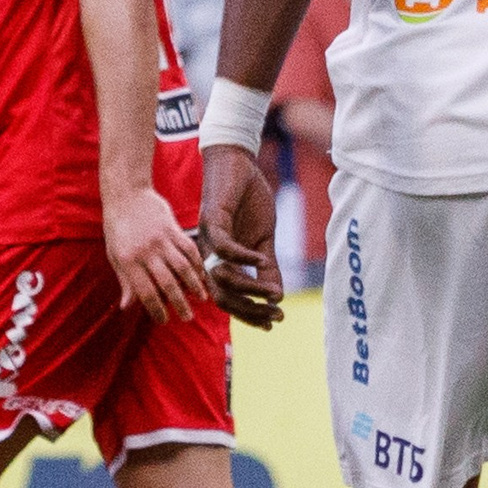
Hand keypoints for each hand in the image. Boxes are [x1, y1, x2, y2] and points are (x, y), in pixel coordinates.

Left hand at [103, 184, 210, 321]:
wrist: (127, 195)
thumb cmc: (118, 228)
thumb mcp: (115, 256)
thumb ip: (125, 281)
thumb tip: (127, 307)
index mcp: (128, 261)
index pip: (145, 292)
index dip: (156, 310)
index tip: (164, 320)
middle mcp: (145, 252)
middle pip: (167, 283)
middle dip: (179, 304)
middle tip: (187, 318)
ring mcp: (161, 240)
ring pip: (182, 268)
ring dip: (193, 286)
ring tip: (201, 299)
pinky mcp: (173, 229)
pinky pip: (189, 250)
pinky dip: (198, 264)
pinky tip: (202, 275)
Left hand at [199, 141, 284, 329]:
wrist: (238, 164)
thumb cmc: (249, 200)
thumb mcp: (264, 238)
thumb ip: (269, 266)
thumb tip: (278, 295)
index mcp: (221, 264)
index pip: (230, 299)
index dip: (249, 314)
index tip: (272, 324)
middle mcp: (210, 257)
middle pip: (221, 297)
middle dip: (248, 310)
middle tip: (275, 316)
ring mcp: (208, 240)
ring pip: (220, 278)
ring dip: (247, 288)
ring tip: (272, 292)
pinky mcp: (212, 221)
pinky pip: (224, 248)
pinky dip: (243, 258)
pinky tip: (262, 260)